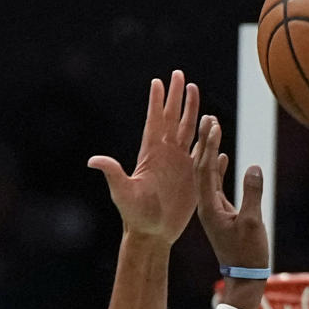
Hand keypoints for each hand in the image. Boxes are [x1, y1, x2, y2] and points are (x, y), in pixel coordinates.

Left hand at [89, 72, 198, 243]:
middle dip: (176, 97)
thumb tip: (93, 160)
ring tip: (196, 90)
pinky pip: (203, 153)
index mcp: (150, 154)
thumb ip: (112, 173)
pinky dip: (209, 139)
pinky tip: (215, 127)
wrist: (152, 234)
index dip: (156, 102)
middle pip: (173, 119)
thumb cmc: (135, 216)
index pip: (154, 122)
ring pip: (189, 131)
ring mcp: (180, 164)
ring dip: (193, 111)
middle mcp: (165, 155)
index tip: (157, 81)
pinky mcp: (192, 177)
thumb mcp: (122, 193)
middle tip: (179, 74)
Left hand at [193, 115, 268, 272]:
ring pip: (207, 175)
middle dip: (204, 142)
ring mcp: (212, 210)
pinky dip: (217, 169)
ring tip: (213, 129)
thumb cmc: (248, 255)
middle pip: (201, 167)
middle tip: (208, 117)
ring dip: (210, 152)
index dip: (208, 145)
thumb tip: (253, 167)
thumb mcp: (252, 223)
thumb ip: (252, 194)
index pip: (204, 169)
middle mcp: (206, 206)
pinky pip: (215, 187)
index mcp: (209, 207)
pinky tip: (223, 157)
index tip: (212, 124)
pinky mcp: (220, 215)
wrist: (244, 280)